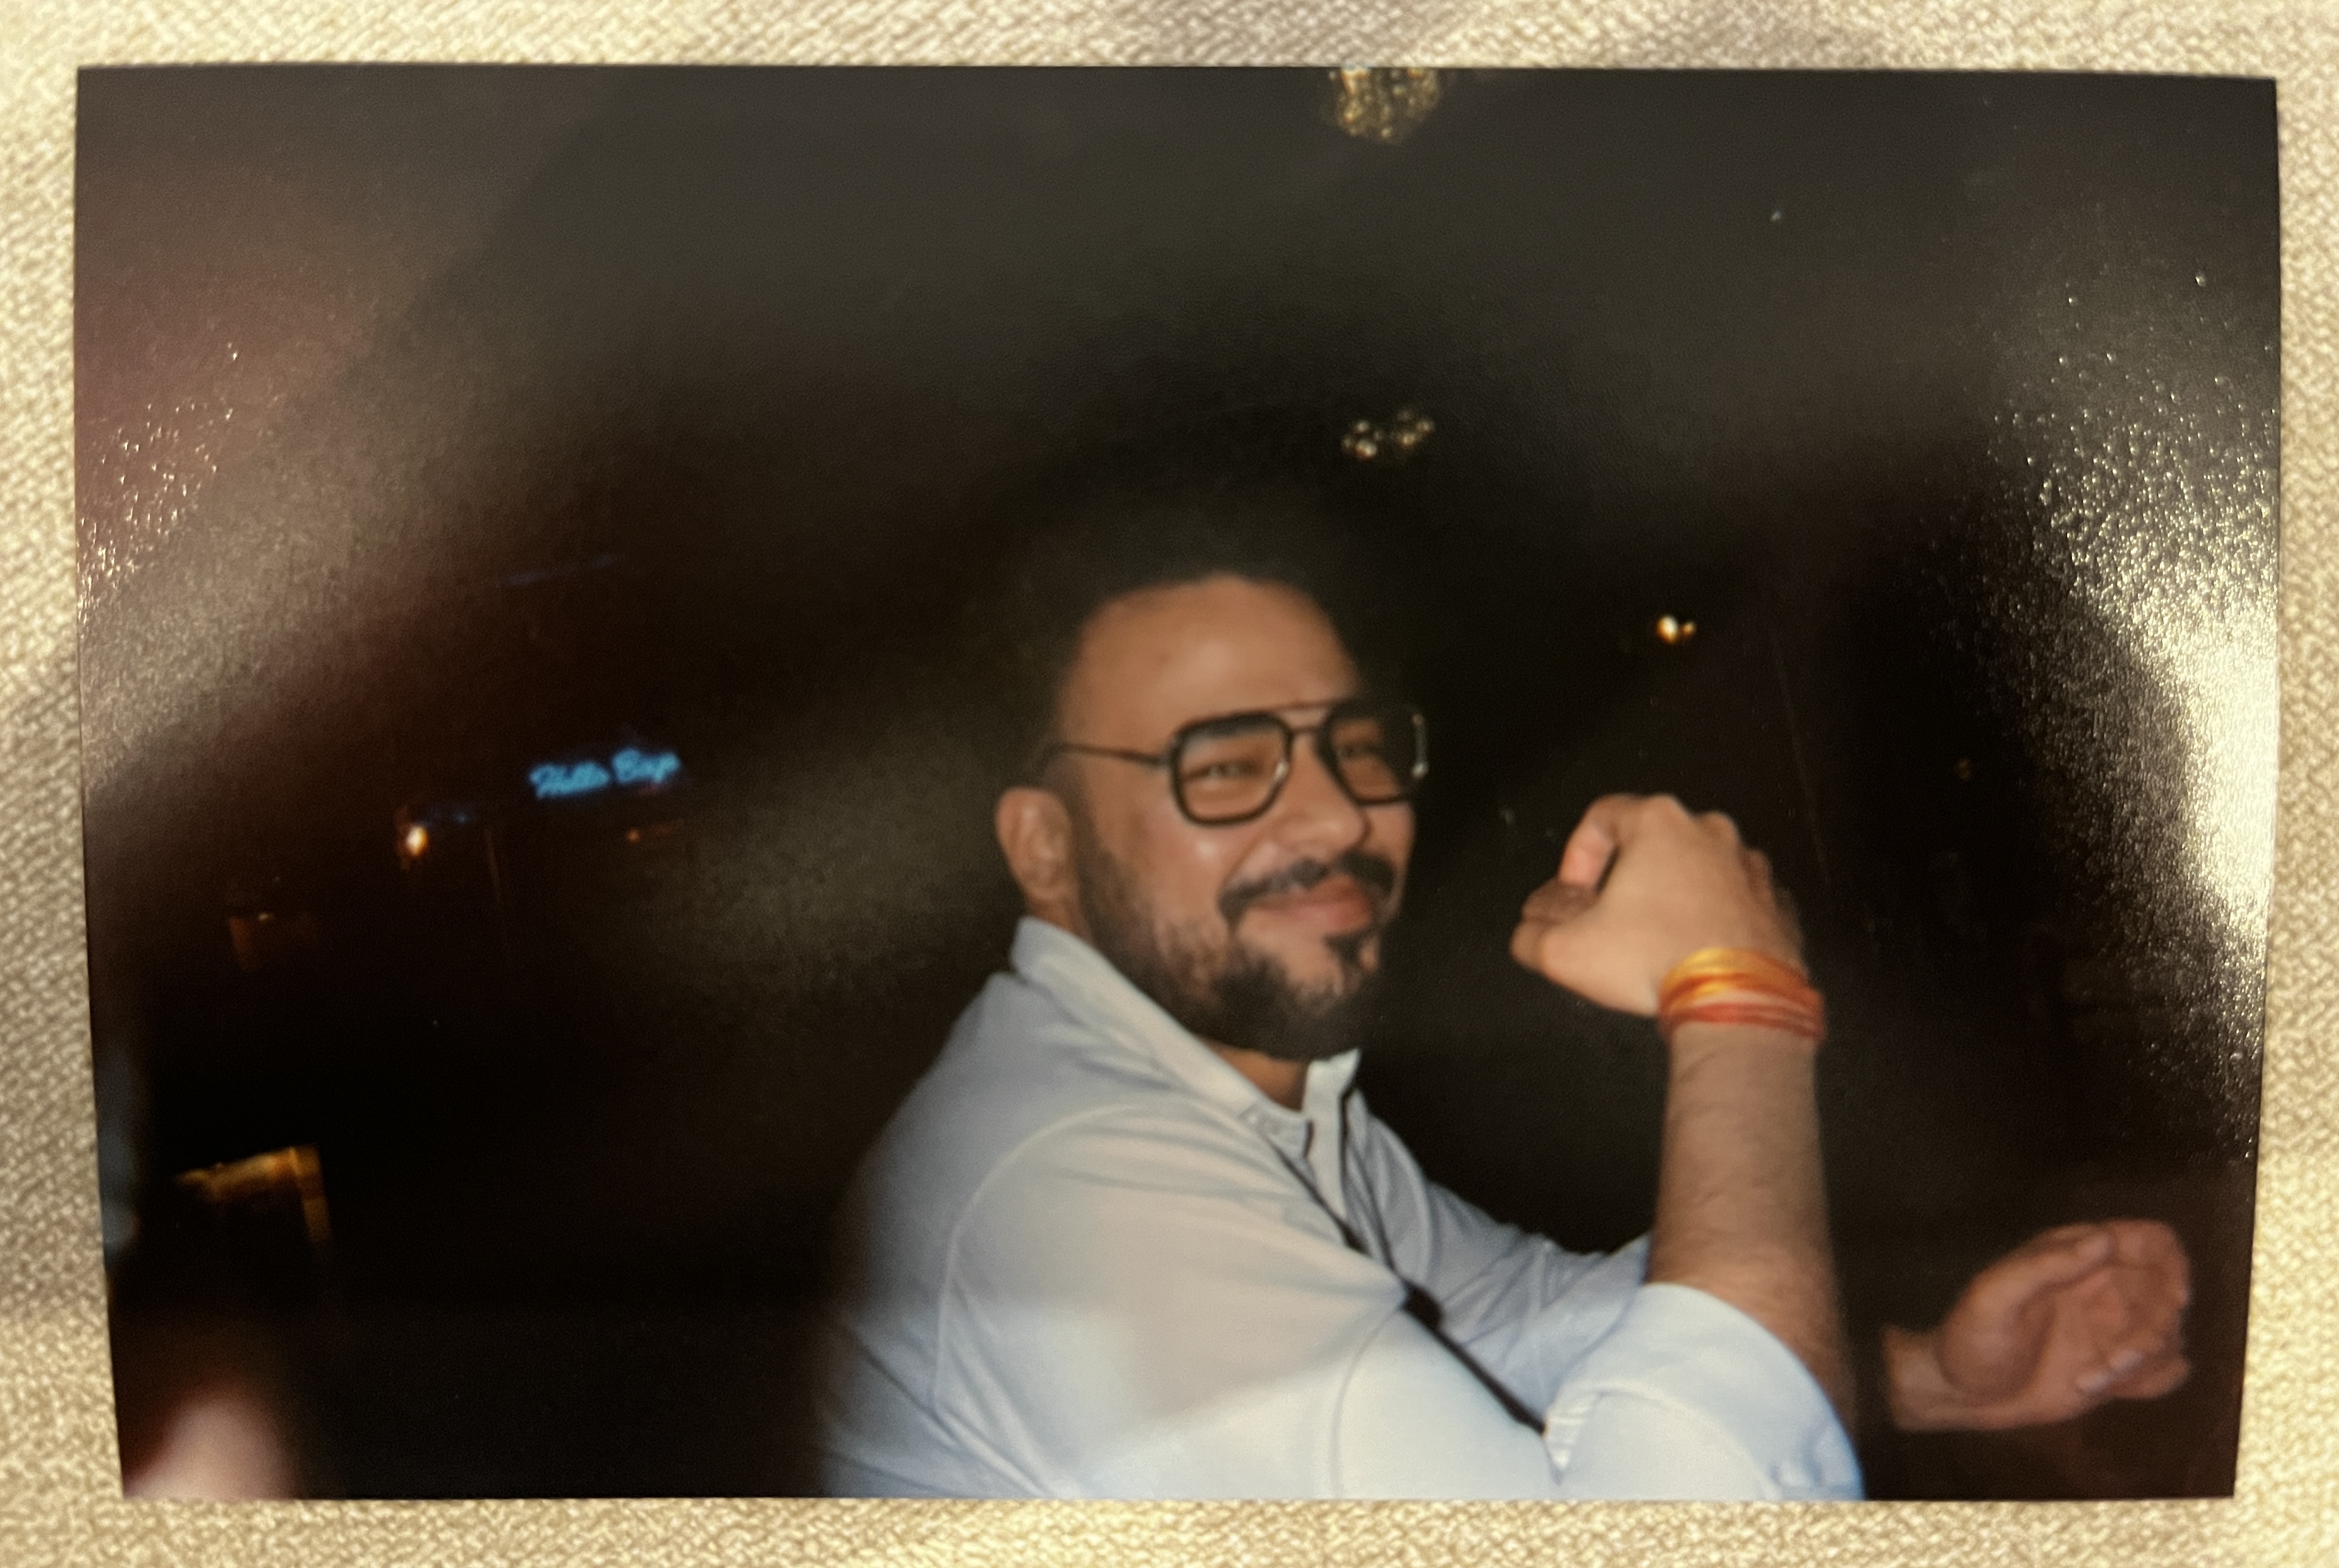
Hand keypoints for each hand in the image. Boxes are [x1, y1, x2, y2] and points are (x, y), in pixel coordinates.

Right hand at [1509, 793, 1801, 1014]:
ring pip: (1697, 872)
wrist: (1737, 1000)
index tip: (1574, 892)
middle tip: (1612, 920)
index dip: (1577, 855)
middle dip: (1627, 879)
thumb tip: (1529, 935)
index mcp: (1659, 824)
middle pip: (1653, 843)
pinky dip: (1713, 921)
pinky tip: (1694, 955)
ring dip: (1673, 898)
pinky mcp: (1775, 904)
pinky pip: (1734, 903)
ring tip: (1655, 942)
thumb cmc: (1658, 961)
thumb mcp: (1565, 952)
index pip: (1601, 817)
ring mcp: (1750, 868)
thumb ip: (1532, 936)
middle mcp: (1710, 833)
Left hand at [1884, 1220, 2191, 1431]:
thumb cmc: (1970, 1338)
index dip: (2175, 1263)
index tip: (2175, 1299)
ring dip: (2144, 1363)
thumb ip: (2046, 1265)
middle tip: (2117, 1358)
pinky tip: (2099, 1387)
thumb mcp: (1994, 1296)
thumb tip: (2104, 1239)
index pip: (2153, 1241)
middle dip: (2157, 1329)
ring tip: (2089, 1378)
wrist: (1963, 1392)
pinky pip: (2167, 1370)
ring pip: (2171, 1336)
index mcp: (2078, 1254)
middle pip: (2171, 1294)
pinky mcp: (2119, 1366)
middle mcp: (2106, 1285)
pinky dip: (2149, 1382)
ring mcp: (2116, 1327)